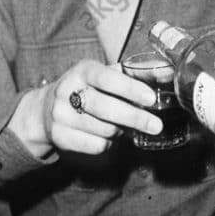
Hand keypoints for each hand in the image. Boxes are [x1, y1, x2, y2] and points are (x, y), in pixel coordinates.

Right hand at [8, 59, 161, 157]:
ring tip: (123, 125)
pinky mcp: (59, 136)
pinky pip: (94, 145)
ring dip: (120, 131)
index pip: (107, 79)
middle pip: (106, 108)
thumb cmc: (87, 89)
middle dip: (135, 118)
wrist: (44, 110)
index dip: (130, 89)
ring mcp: (60, 114)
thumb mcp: (104, 75)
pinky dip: (108, 143)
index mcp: (83, 70)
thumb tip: (170, 72)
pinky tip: (107, 135)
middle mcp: (68, 90)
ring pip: (103, 129)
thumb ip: (134, 74)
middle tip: (156, 125)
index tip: (151, 99)